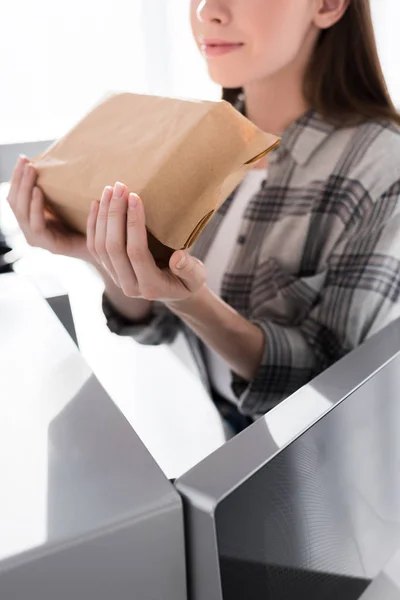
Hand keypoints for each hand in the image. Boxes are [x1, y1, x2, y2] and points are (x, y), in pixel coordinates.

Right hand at [7, 156, 88, 259]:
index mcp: (33, 219)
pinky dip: (36, 207)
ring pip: (23, 213)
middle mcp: (32, 231)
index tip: (23, 158)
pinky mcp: (51, 246)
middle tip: (26, 162)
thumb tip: (57, 160)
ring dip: (25, 189)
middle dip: (19, 180)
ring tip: (31, 171)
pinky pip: (37, 225)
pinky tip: (38, 192)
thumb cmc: (92, 222)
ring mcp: (39, 240)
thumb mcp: (71, 203)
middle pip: (15, 203)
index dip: (17, 179)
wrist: (109, 247)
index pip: (17, 197)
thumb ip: (60, 190)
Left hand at [87, 182, 206, 302]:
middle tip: (120, 187)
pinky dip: (93, 225)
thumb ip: (190, 270)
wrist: (174, 292)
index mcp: (151, 287)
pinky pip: (94, 248)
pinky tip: (96, 204)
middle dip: (115, 214)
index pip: (137, 252)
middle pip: (113, 248)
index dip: (134, 224)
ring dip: (103, 216)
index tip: (135, 197)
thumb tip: (179, 258)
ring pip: (100, 246)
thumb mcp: (197, 278)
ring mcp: (116, 278)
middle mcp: (129, 285)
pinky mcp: (109, 270)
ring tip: (110, 190)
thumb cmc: (188, 281)